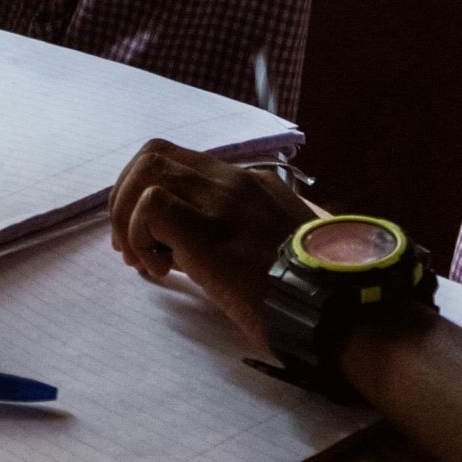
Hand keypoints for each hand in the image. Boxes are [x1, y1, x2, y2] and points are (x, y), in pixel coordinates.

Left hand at [107, 140, 310, 349]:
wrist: (336, 308)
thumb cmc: (308, 291)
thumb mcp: (274, 249)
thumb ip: (231, 237)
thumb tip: (177, 248)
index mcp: (251, 184)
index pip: (181, 163)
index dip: (149, 194)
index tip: (147, 241)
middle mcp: (235, 181)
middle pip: (155, 153)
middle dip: (126, 195)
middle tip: (131, 246)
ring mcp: (224, 200)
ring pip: (148, 167)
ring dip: (128, 213)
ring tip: (140, 257)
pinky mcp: (211, 230)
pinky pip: (152, 203)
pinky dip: (140, 231)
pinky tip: (158, 268)